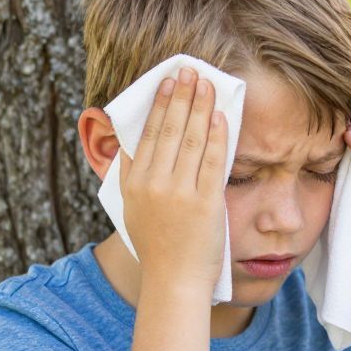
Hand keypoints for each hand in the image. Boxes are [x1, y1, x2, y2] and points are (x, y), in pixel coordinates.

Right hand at [119, 67, 227, 296]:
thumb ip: (131, 177)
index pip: (148, 134)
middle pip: (169, 130)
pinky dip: (217, 136)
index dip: (160, 104)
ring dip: (200, 107)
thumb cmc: (158, 246)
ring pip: (190, 139)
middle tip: (191, 70)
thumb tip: (130, 145)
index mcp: (135, 183)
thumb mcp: (133, 208)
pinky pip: (212, 161)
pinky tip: (220, 116)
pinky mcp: (205, 203)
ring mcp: (180, 193)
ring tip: (207, 84)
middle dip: (181, 96)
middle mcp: (154, 184)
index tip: (168, 81)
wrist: (174, 280)